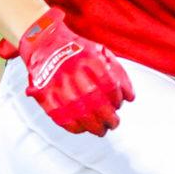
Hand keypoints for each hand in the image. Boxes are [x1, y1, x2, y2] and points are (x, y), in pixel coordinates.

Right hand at [0, 7, 133, 136]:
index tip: (118, 105)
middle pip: (95, 102)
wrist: (46, 44)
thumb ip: (118, 74)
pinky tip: (83, 127)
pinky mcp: (44, 94)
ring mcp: (56, 83)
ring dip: (93, 126)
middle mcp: (72, 71)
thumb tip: (130, 98)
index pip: (109, 85)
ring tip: (101, 130)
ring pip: (78, 113)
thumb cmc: (78, 52)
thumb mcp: (102, 54)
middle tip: (113, 124)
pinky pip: (61, 117)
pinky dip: (74, 127)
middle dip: (108, 118)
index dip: (116, 100)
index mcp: (89, 59)